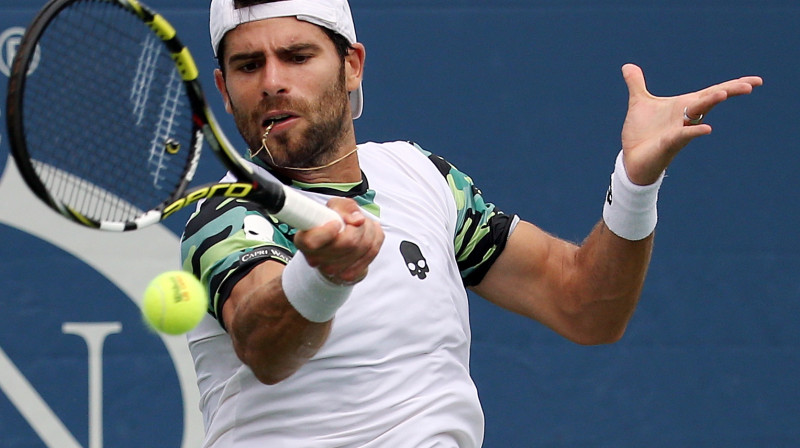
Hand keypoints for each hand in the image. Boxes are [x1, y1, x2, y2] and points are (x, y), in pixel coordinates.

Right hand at [293, 198, 383, 284]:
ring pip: (364, 247)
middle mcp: (314, 258)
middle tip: (357, 220)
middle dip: (359, 226)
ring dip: (369, 231)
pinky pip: (371, 253)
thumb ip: (346, 208)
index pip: (312, 242)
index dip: (328, 231)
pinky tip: (369, 236)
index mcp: (304, 239)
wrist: (340, 243)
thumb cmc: (334, 220)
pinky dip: (375, 240)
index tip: (337, 223)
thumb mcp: (336, 206)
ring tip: (364, 226)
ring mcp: (332, 270)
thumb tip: (358, 220)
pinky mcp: (348, 275)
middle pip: (348, 242)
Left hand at [619, 63, 762, 184]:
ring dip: (709, 104)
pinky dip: (693, 132)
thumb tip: (628, 66)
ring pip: (698, 116)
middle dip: (728, 91)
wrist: (632, 159)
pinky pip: (683, 136)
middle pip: (710, 101)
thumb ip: (637, 84)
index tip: (754, 81)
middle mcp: (685, 118)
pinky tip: (706, 129)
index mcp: (683, 106)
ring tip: (723, 93)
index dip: (732, 86)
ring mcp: (679, 131)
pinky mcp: (668, 144)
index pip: (711, 92)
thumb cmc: (642, 133)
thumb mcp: (638, 103)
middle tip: (749, 85)